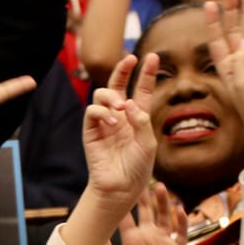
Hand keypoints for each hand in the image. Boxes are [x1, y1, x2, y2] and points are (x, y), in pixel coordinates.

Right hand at [83, 52, 158, 209]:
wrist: (121, 187)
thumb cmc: (138, 168)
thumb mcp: (148, 142)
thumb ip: (141, 119)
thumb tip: (126, 101)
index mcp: (137, 118)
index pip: (141, 90)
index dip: (146, 73)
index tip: (152, 57)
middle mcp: (120, 116)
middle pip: (118, 85)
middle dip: (122, 69)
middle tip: (130, 58)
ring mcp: (104, 123)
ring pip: (102, 94)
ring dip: (111, 96)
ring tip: (120, 107)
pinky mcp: (91, 131)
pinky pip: (92, 111)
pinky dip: (102, 112)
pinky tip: (113, 122)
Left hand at [108, 182, 187, 244]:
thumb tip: (92, 242)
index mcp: (132, 240)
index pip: (127, 219)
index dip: (124, 206)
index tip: (120, 189)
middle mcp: (148, 236)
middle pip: (147, 211)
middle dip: (145, 197)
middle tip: (142, 179)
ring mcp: (163, 241)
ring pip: (164, 216)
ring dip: (163, 202)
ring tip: (160, 187)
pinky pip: (181, 231)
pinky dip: (181, 220)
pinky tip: (179, 209)